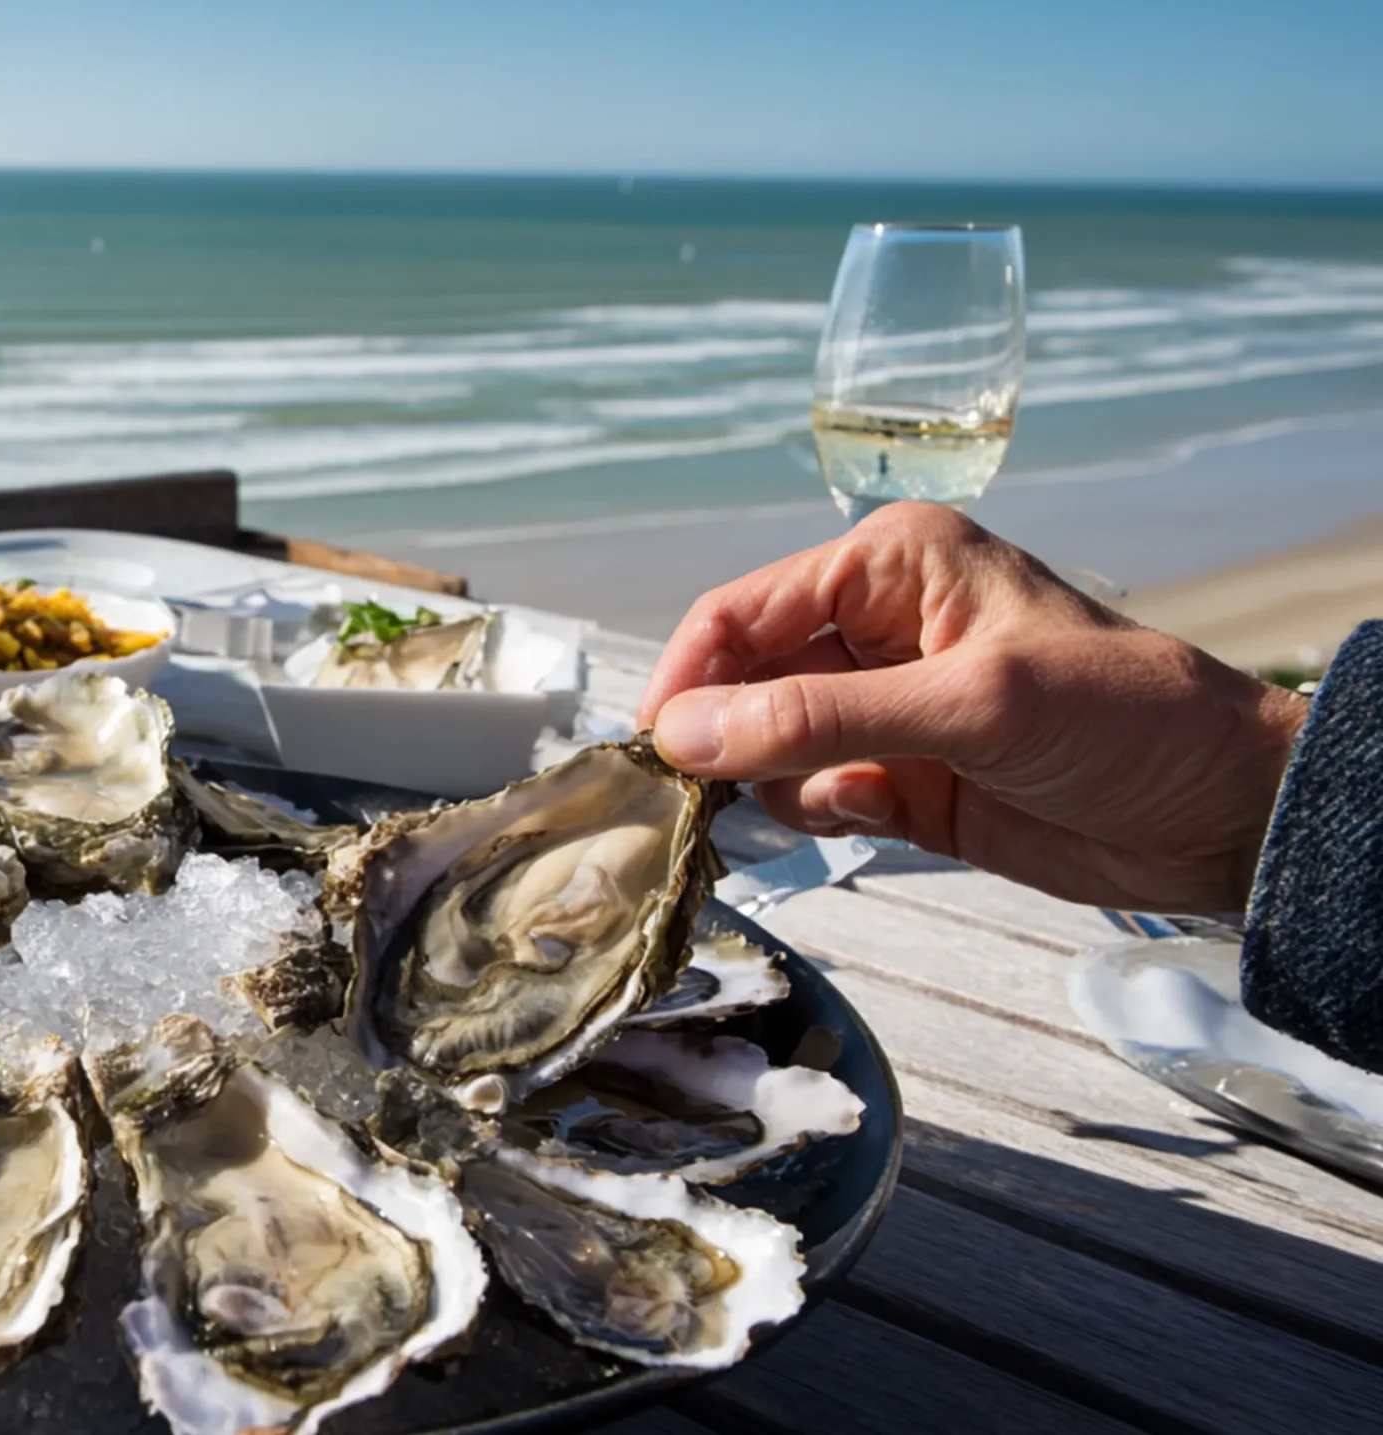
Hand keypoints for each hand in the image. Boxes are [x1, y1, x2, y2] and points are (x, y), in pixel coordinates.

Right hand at [636, 502, 1307, 911]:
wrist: (1222, 814)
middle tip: (695, 797)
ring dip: (773, 783)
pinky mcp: (897, 781)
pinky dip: (818, 813)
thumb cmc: (1123, 719)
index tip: (653, 750)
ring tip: (829, 799)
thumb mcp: (970, 706)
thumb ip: (819, 720)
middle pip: (740, 680)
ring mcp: (884, 709)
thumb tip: (683, 736)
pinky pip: (810, 796)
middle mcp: (873, 628)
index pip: (741, 612)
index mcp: (888, 566)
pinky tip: (875, 814)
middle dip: (720, 736)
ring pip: (764, 746)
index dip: (688, 677)